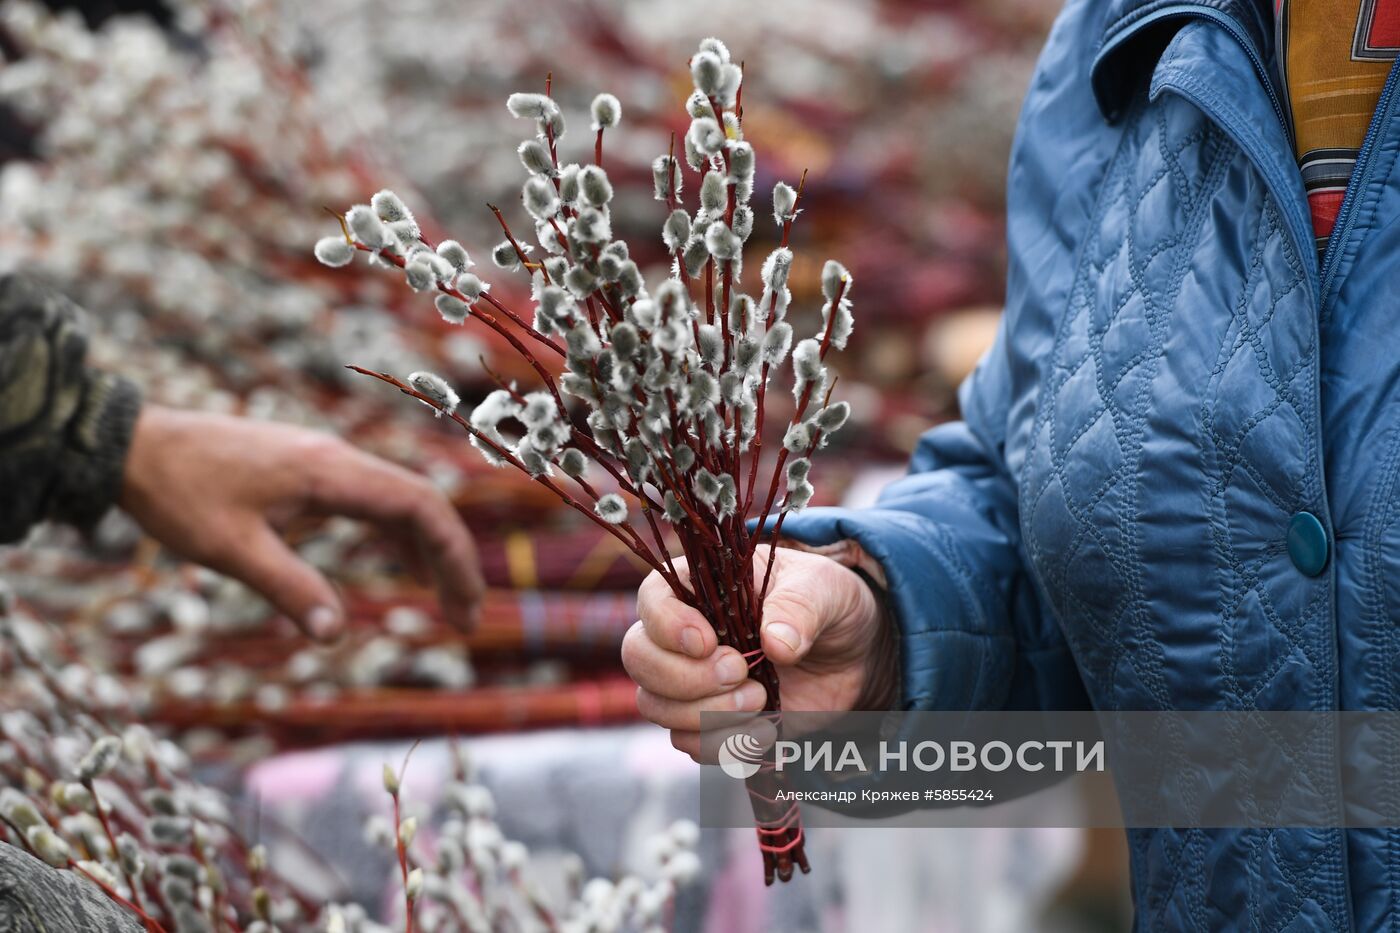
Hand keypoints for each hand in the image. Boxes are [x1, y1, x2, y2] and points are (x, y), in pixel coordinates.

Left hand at [119, 405, 484, 638]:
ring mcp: (326, 460)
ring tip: (445, 602)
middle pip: (422, 504)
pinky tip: (404, 566)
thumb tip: (335, 635)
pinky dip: (398, 535)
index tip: (465, 607)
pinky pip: (373, 499)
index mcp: (330, 472)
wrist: (134, 443)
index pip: (419, 507)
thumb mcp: (229, 549)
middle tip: (466, 618)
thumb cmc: (177, 493)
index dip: (453, 557)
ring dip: (428, 549)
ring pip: (400, 500)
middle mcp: (338, 459)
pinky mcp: (310, 468)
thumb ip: (288, 588)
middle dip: (452, 560)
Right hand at [624, 545, 891, 759]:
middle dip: (686, 676)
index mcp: (699, 587)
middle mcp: (681, 635)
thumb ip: (800, 606)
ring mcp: (690, 682)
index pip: (651, 599)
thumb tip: (776, 642)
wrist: (851, 653)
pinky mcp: (709, 722)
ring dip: (706, 714)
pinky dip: (723, 744)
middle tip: (742, 672)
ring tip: (761, 699)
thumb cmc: (825, 603)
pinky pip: (689, 743)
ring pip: (655, 705)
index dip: (667, 625)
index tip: (708, 642)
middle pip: (639, 658)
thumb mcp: (823, 588)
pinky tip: (766, 729)